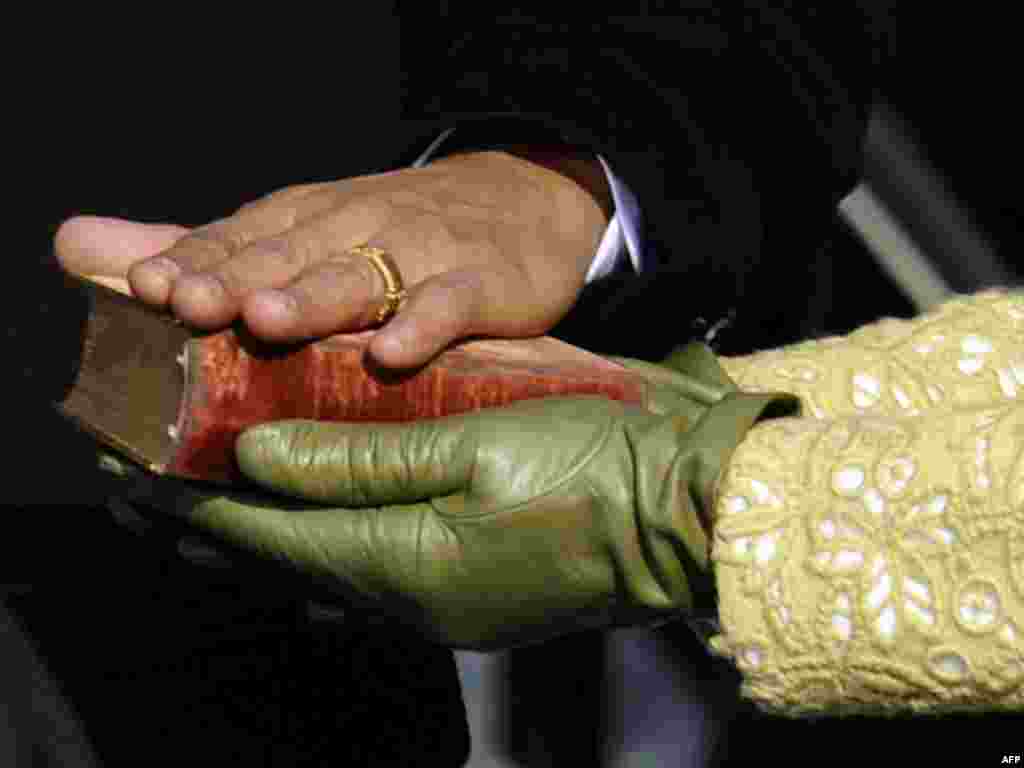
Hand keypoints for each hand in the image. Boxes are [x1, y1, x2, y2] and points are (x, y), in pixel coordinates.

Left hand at [55, 150, 608, 367]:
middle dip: (238, 279)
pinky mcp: (479, 282)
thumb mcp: (301, 230)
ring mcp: (420, 254)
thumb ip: (203, 248)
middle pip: (290, 255)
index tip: (150, 289)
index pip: (240, 238)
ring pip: (360, 275)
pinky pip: (448, 304)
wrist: (519, 202)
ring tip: (269, 321)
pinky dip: (422, 323)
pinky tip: (391, 352)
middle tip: (190, 305)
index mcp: (306, 220)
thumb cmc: (399, 230)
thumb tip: (76, 247)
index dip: (194, 262)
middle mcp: (355, 228)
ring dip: (314, 298)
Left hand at [125, 351, 793, 649]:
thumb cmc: (595, 467)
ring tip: (213, 511)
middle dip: (213, 529)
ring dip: (265, 538)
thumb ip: (360, 455)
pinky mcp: (473, 595)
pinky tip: (312, 528)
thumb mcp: (476, 443)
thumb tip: (261, 452)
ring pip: (326, 571)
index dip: (197, 509)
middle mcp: (415, 597)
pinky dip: (323, 545)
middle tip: (149, 498)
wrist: (690, 513)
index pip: (270, 537)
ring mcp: (446, 605)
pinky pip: (372, 575)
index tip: (137, 483)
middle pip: (287, 564)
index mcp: (408, 560)